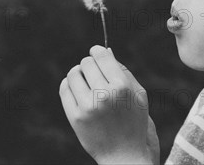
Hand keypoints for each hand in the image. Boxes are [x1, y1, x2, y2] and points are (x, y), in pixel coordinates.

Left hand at [59, 45, 158, 164]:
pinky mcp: (75, 118)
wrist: (125, 155)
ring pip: (73, 74)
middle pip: (86, 63)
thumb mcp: (139, 95)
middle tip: (93, 70)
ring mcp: (87, 107)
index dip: (97, 50)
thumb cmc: (135, 122)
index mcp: (122, 87)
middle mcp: (104, 96)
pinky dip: (69, 84)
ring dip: (78, 73)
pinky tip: (77, 89)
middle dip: (90, 63)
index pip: (102, 56)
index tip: (96, 52)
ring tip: (85, 80)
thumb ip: (123, 70)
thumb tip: (106, 51)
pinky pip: (64, 89)